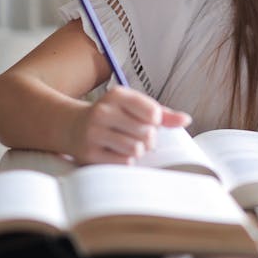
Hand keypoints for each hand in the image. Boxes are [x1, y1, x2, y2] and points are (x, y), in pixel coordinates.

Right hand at [68, 86, 191, 164]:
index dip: (156, 121)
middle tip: (137, 136)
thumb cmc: (112, 116)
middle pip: (147, 133)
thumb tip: (186, 120)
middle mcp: (103, 111)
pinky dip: (125, 161)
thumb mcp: (133, 107)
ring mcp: (94, 133)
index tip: (146, 121)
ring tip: (127, 144)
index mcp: (117, 95)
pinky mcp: (89, 153)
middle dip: (148, 139)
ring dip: (137, 151)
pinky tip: (115, 152)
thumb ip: (162, 113)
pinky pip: (123, 162)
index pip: (153, 112)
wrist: (71, 126)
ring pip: (136, 149)